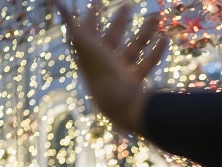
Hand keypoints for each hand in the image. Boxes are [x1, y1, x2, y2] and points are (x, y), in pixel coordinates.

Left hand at [56, 0, 167, 132]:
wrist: (116, 101)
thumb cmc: (99, 70)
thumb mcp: (83, 42)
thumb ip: (71, 21)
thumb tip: (57, 1)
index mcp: (91, 53)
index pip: (90, 30)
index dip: (92, 16)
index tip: (98, 2)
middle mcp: (104, 62)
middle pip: (112, 37)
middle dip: (120, 20)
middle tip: (128, 5)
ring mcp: (120, 71)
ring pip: (134, 47)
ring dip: (145, 32)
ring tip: (157, 17)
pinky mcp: (134, 81)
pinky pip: (147, 63)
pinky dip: (156, 52)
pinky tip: (164, 40)